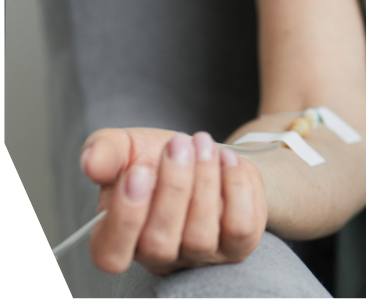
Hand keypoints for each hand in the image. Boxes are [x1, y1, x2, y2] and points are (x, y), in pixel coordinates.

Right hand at [81, 128, 266, 274]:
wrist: (208, 154)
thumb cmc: (157, 158)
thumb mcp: (125, 147)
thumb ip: (104, 152)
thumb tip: (90, 163)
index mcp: (118, 239)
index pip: (111, 255)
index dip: (125, 218)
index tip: (138, 171)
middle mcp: (159, 257)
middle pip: (159, 243)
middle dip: (172, 187)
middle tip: (179, 143)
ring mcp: (200, 256)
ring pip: (201, 236)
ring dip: (204, 181)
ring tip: (203, 144)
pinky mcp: (237, 246)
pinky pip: (239, 227)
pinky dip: (236, 188)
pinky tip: (227, 160)